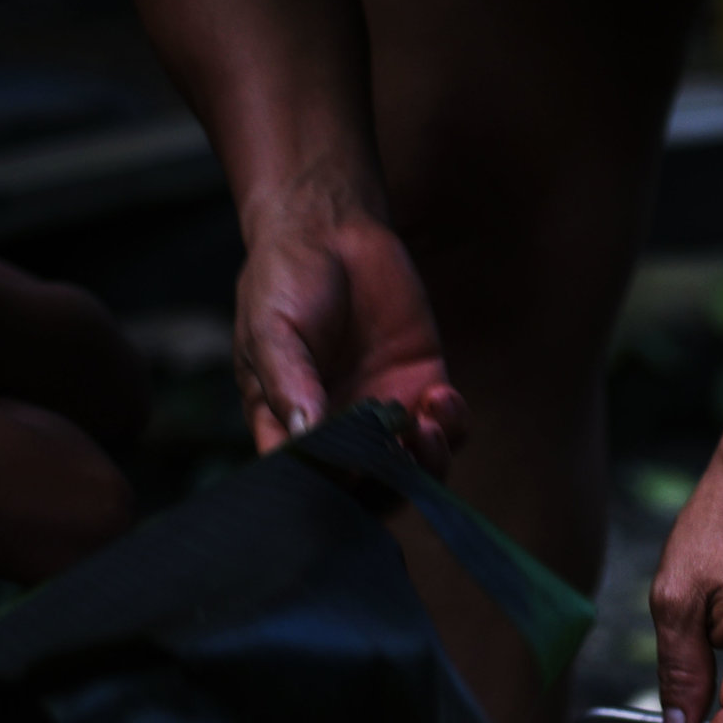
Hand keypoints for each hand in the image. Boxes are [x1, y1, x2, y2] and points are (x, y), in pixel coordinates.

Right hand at [234, 179, 462, 474]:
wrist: (329, 230)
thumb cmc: (283, 281)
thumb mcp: (271, 330)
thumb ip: (288, 383)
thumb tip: (306, 436)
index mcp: (290, 427)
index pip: (309, 482)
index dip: (329, 492)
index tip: (347, 473)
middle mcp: (340, 431)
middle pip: (369, 490)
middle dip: (389, 487)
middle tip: (398, 460)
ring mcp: (385, 412)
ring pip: (415, 468)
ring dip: (427, 464)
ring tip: (423, 429)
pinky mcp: (423, 384)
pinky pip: (448, 426)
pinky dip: (452, 424)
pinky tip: (440, 396)